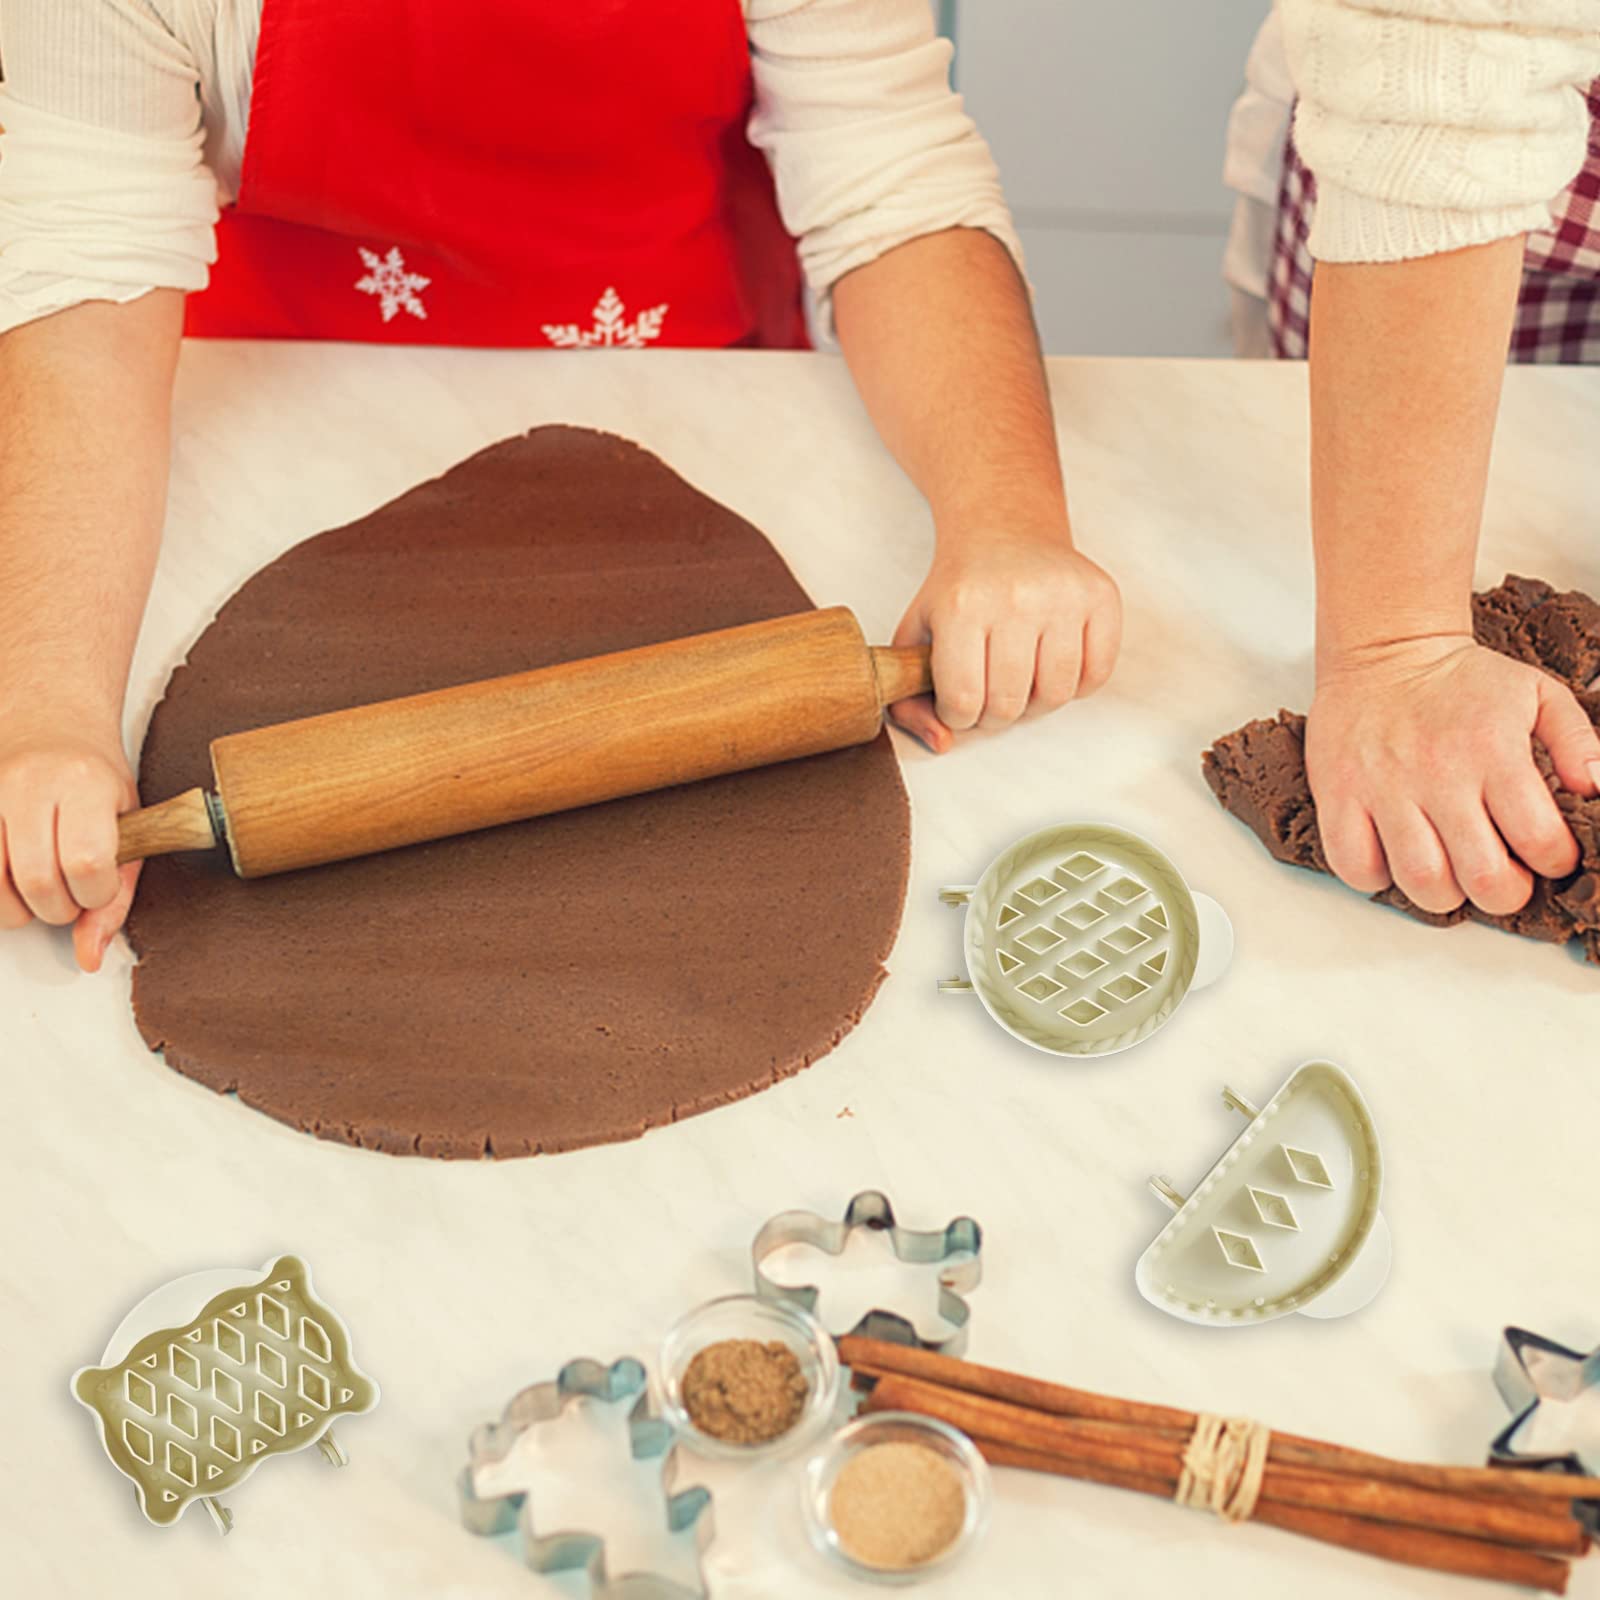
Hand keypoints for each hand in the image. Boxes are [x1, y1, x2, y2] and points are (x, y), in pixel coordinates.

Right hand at [0, 720, 140, 971]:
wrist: (49, 720)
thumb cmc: (95, 778)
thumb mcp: (127, 825)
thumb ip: (115, 895)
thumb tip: (90, 958)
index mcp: (84, 783)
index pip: (86, 863)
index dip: (93, 894)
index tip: (97, 886)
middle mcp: (30, 784)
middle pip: (37, 881)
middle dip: (57, 908)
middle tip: (68, 894)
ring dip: (18, 907)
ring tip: (37, 888)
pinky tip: (8, 879)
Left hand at [888, 526, 1121, 751]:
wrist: (1004, 528)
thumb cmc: (960, 589)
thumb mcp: (917, 635)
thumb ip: (910, 699)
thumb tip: (942, 744)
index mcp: (961, 606)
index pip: (963, 702)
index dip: (957, 715)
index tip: (958, 698)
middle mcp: (1016, 598)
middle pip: (1010, 706)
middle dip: (994, 713)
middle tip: (988, 690)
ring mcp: (1063, 595)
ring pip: (1056, 697)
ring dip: (1036, 703)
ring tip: (1020, 677)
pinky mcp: (1101, 595)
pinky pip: (1097, 675)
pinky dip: (1076, 684)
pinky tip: (1052, 662)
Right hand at [1306, 636, 1599, 915]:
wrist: (1384, 651)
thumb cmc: (1462, 681)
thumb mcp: (1538, 694)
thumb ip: (1577, 743)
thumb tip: (1594, 789)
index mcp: (1493, 752)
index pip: (1539, 840)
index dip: (1555, 862)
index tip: (1547, 855)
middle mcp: (1438, 775)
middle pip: (1482, 877)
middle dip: (1505, 892)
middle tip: (1503, 876)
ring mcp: (1383, 789)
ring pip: (1420, 881)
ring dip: (1445, 893)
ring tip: (1450, 872)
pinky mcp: (1339, 795)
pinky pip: (1355, 865)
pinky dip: (1378, 877)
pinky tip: (1395, 858)